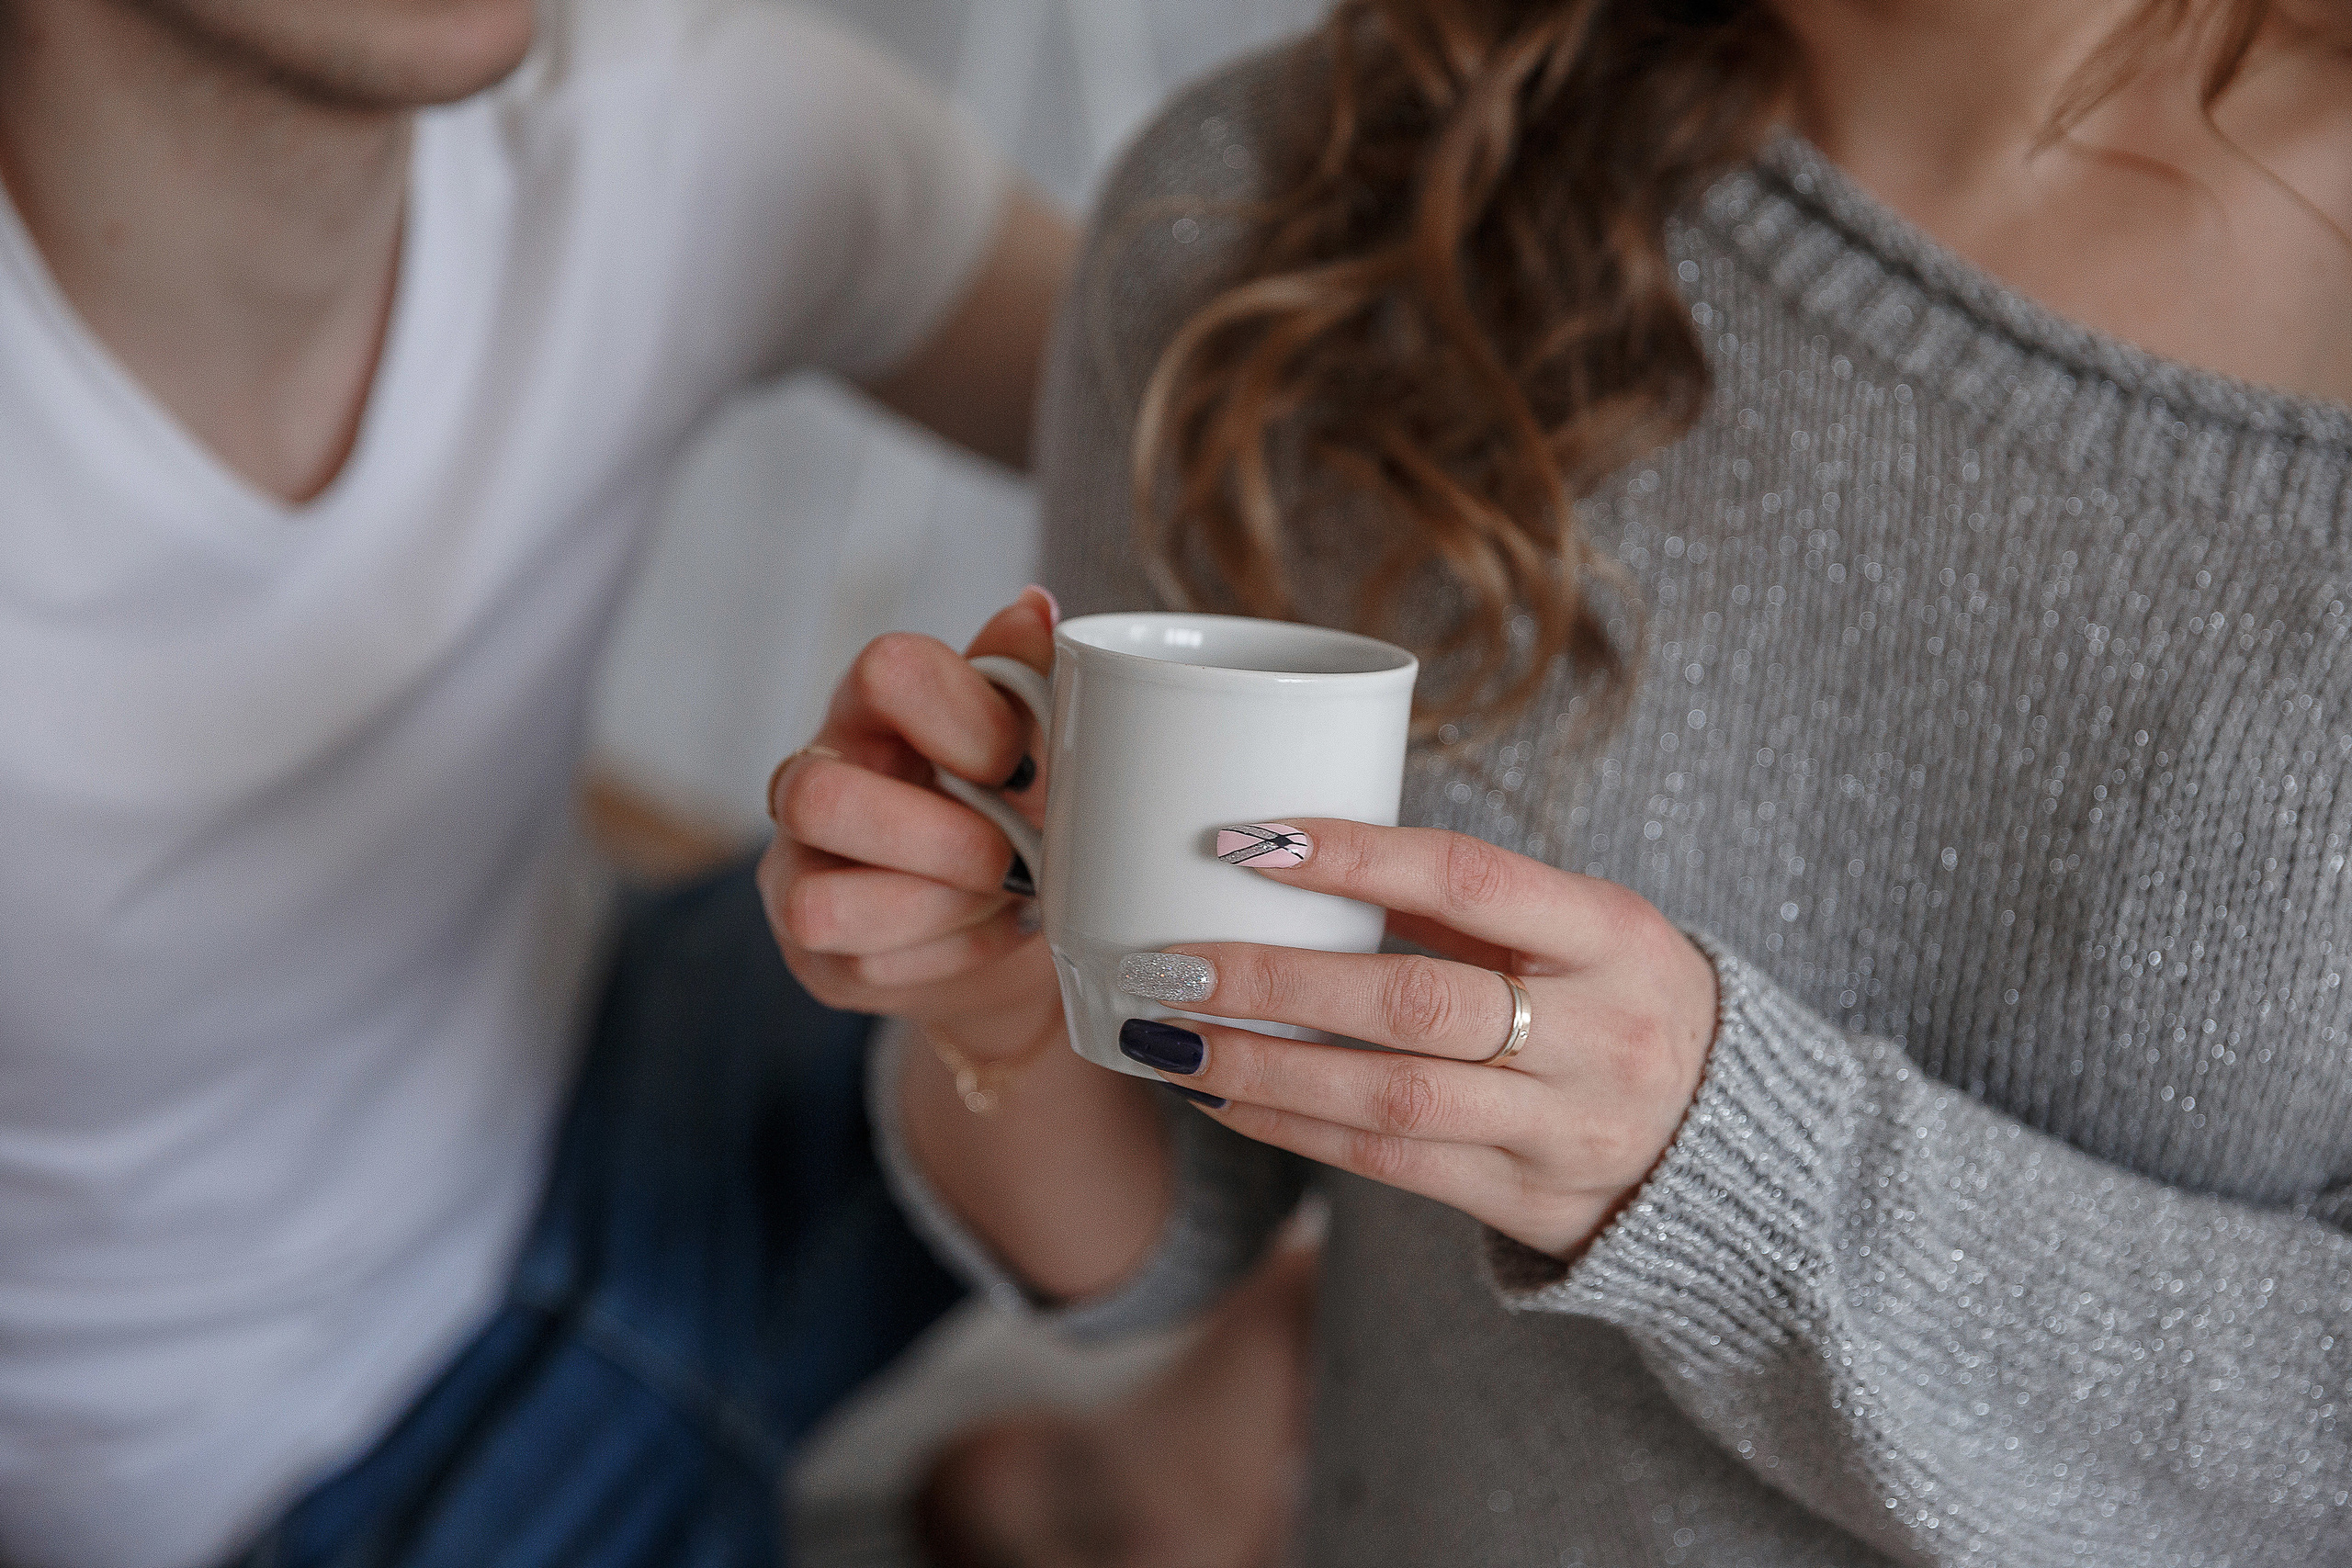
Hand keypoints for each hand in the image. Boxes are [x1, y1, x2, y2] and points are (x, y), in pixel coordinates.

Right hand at [757, 588, 1064, 1065]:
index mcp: (870, 706)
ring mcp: (796, 868)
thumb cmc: (1006, 804)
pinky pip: (861, 963)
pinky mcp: (810, 950)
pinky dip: (947, 955)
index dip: (968, 719)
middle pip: (820, 798)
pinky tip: (986, 932)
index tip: (1020, 764)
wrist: (1001, 915)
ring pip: (823, 904)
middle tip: (1016, 857)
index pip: (887, 671)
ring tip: (1005, 898)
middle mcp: (810, 777)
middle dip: (943, 842)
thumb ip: (1025, 676)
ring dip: (940, 909)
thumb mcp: (1027, 738)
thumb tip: (1035, 608)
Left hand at [1112, 820, 1718, 1258]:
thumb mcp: (1585, 929)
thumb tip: (1298, 853)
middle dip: (1277, 983)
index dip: (1357, 857)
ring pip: (1389, 1100)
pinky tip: (1223, 1097)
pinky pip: (1390, 1167)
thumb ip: (1464, 899)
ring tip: (1169, 1040)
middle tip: (1172, 963)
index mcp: (1614, 935)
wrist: (1735, 1141)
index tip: (1247, 842)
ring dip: (1263, 1070)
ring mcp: (1564, 1131)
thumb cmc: (1625, 1000)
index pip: (1471, 879)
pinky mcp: (1525, 1202)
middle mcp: (1597, 1036)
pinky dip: (1295, 1130)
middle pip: (1413, 1004)